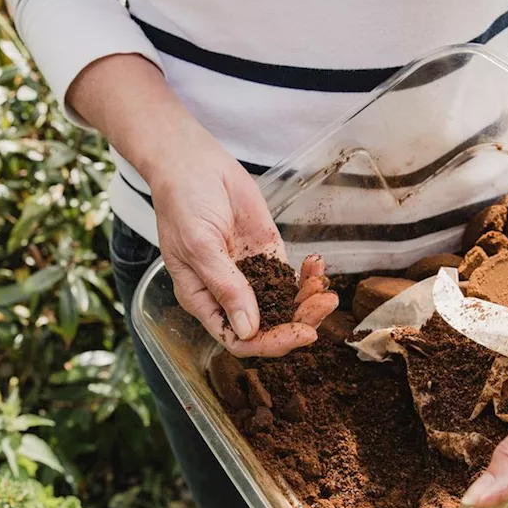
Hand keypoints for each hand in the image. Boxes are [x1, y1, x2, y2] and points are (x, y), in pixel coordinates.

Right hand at [152, 135, 337, 356]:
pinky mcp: (267, 254)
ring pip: (283, 305)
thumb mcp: (199, 246)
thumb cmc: (182, 203)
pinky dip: (308, 276)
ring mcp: (249, 275)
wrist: (193, 163)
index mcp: (203, 300)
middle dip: (298, 321)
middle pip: (267, 326)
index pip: (238, 339)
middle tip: (323, 306)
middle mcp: (228, 294)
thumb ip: (225, 286)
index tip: (299, 333)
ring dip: (308, 301)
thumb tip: (247, 329)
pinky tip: (318, 266)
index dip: (269, 343)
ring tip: (326, 289)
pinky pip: (291, 277)